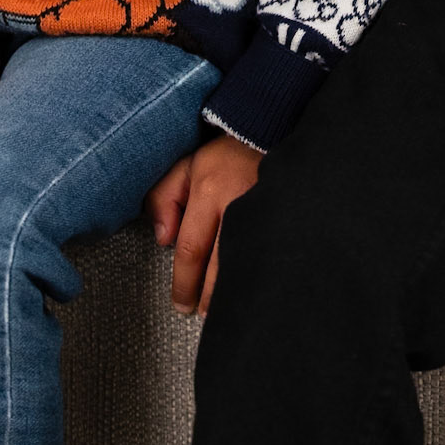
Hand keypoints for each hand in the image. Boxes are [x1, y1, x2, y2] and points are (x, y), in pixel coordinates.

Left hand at [143, 132, 261, 316]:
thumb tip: (162, 239)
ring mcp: (264, 210)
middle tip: (200, 313)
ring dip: (231, 294)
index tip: (181, 304)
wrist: (270, 131)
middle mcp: (236, 203)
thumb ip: (165, 198)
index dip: (183, 284)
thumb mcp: (187, 165)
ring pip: (244, 266)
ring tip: (223, 309)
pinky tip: (253, 288)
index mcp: (209, 190)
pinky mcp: (282, 214)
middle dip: (207, 298)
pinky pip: (268, 255)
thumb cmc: (227, 153)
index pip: (190, 249)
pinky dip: (257, 276)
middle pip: (218, 267)